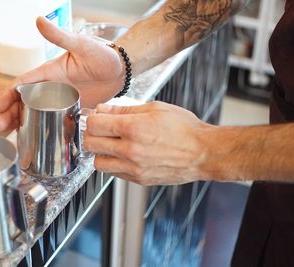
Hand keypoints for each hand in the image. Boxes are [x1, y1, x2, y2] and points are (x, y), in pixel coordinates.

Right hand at [0, 17, 123, 131]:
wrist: (121, 70)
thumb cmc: (102, 54)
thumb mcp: (80, 45)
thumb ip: (60, 37)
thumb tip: (39, 20)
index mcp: (49, 73)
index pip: (22, 84)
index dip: (8, 94)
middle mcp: (52, 88)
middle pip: (23, 102)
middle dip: (9, 114)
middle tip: (0, 126)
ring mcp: (61, 101)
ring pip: (35, 114)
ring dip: (21, 123)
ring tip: (11, 136)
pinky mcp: (72, 110)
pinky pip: (53, 121)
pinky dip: (41, 129)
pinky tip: (34, 139)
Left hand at [84, 101, 211, 185]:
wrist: (203, 153)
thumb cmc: (184, 129)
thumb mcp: (155, 108)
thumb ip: (124, 110)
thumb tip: (103, 110)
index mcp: (133, 128)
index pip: (93, 125)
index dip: (92, 118)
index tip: (96, 117)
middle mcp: (130, 150)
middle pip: (90, 144)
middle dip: (92, 134)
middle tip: (101, 130)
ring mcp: (134, 168)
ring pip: (98, 163)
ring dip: (101, 152)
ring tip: (112, 144)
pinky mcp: (139, 179)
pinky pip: (115, 173)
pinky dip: (114, 164)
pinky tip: (125, 155)